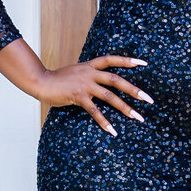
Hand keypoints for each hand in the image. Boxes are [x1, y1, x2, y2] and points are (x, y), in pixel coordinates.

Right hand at [35, 55, 150, 135]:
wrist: (41, 82)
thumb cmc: (59, 79)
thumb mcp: (77, 72)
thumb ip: (91, 75)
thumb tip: (104, 82)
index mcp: (90, 65)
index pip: (112, 59)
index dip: (127, 60)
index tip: (144, 63)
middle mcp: (89, 73)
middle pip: (116, 80)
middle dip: (134, 90)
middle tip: (149, 99)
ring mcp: (84, 85)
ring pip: (109, 97)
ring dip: (125, 108)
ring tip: (137, 117)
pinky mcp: (78, 97)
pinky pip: (94, 111)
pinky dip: (104, 122)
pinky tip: (113, 130)